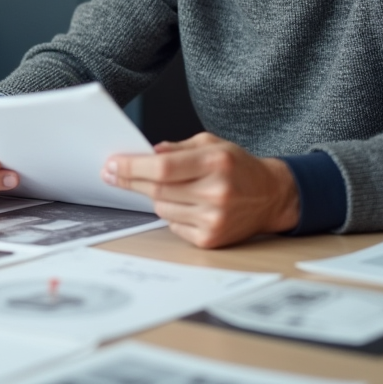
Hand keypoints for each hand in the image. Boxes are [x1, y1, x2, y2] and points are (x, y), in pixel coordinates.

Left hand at [101, 132, 299, 248]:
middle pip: (157, 190)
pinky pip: (173, 225)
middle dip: (130, 181)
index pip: (162, 168)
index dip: (132, 167)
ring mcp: (214, 219)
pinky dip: (172, 214)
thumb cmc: (237, 167)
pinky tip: (188, 204)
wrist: (270, 196)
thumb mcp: (211, 144)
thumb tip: (146, 155)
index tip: (112, 165)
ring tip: (172, 188)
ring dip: (156, 197)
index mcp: (215, 162)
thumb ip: (177, 148)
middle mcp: (216, 192)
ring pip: (161, 208)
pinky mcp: (211, 239)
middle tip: (112, 174)